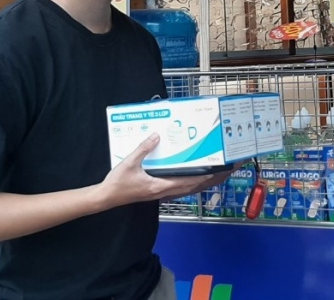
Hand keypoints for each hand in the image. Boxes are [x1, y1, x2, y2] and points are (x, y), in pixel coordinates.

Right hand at [99, 134, 234, 208]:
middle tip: (226, 170)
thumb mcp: (129, 163)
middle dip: (211, 179)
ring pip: (189, 189)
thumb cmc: (118, 183)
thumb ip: (143, 149)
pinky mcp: (158, 192)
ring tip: (217, 174)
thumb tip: (156, 136)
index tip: (219, 170)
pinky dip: (192, 183)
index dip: (205, 176)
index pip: (189, 182)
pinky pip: (180, 188)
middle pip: (194, 186)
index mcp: (160, 186)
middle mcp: (165, 191)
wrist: (107, 197)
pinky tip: (195, 178)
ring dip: (203, 182)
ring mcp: (162, 193)